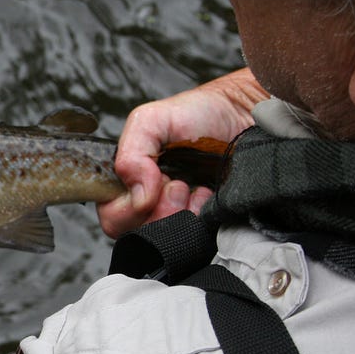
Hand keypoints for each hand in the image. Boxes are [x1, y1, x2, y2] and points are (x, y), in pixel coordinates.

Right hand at [97, 68, 268, 237]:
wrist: (242, 114)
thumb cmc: (196, 114)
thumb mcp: (151, 121)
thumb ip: (131, 154)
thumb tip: (138, 197)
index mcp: (124, 183)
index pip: (111, 216)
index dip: (129, 207)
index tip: (157, 181)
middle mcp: (144, 204)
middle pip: (136, 233)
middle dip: (160, 211)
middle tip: (179, 184)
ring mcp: (172, 216)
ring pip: (164, 239)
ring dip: (181, 215)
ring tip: (195, 189)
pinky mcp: (200, 224)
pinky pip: (194, 239)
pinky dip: (201, 221)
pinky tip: (207, 198)